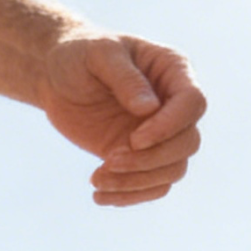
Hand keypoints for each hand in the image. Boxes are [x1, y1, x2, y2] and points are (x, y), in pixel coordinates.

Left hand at [38, 30, 205, 205]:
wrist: (58, 78)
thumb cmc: (80, 55)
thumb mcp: (99, 54)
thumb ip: (125, 78)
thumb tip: (149, 108)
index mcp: (172, 71)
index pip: (192, 104)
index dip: (169, 127)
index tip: (134, 139)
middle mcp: (172, 105)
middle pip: (187, 143)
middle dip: (151, 159)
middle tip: (109, 159)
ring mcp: (159, 134)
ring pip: (172, 171)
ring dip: (137, 182)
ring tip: (97, 179)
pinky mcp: (140, 157)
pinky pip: (151, 186)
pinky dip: (129, 196)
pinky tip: (98, 194)